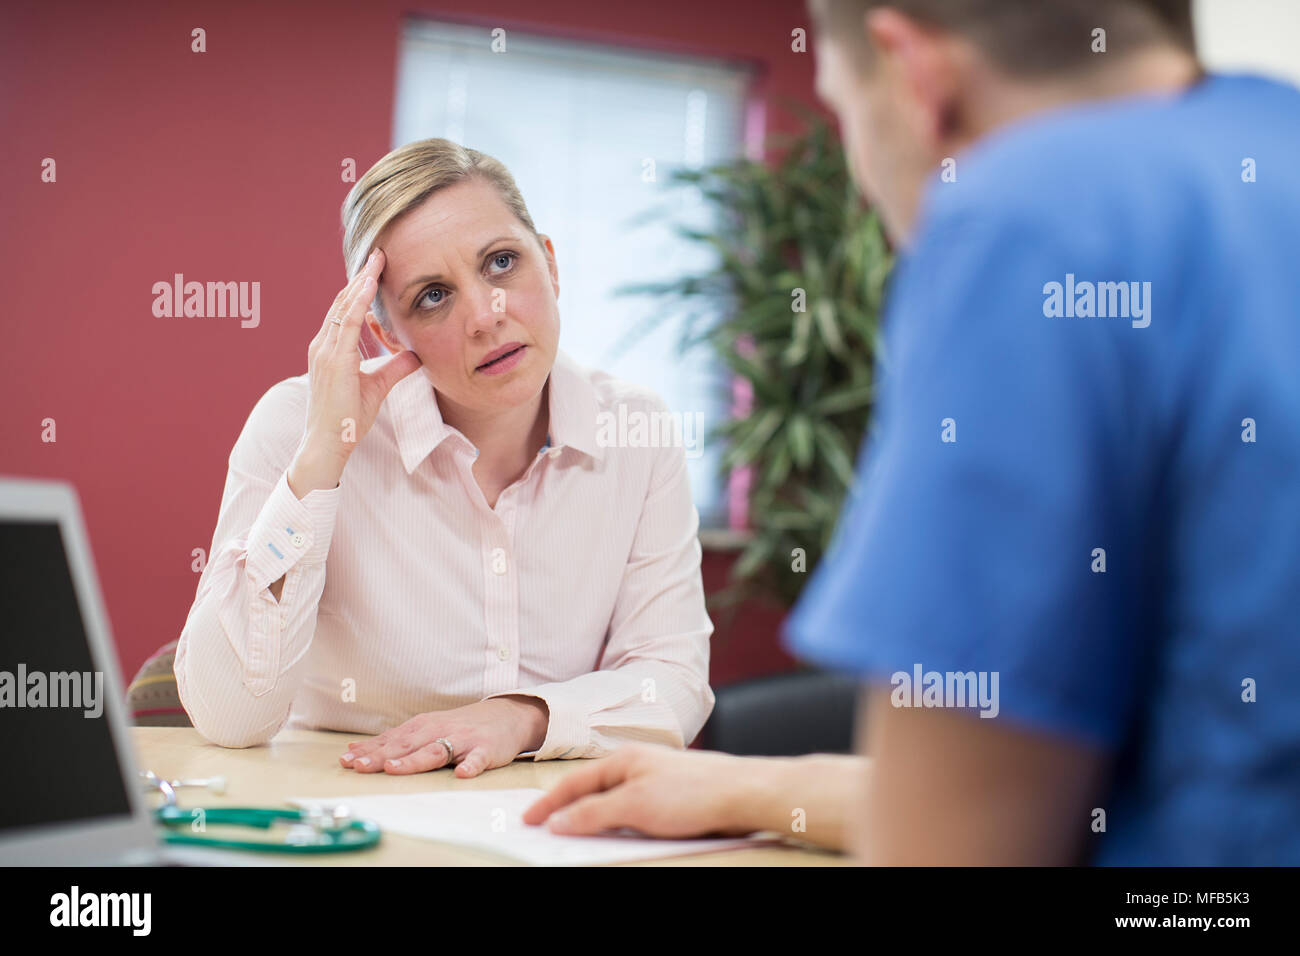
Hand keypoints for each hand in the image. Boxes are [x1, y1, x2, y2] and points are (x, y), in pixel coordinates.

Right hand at [289, 248, 421, 495]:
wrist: (329, 443)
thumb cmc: (348, 419)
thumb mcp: (378, 386)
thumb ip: (395, 368)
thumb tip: (415, 354)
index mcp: (331, 349)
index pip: (346, 310)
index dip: (360, 288)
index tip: (377, 268)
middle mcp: (323, 345)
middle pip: (343, 301)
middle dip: (361, 276)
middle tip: (379, 252)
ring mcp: (324, 351)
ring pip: (343, 307)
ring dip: (360, 282)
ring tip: (377, 260)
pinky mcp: (332, 360)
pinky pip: (345, 323)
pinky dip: (356, 302)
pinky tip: (368, 285)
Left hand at [338, 696, 549, 777]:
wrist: (505, 716)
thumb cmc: (459, 726)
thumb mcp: (424, 728)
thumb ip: (393, 740)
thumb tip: (353, 747)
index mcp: (422, 727)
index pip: (391, 740)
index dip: (368, 751)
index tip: (346, 761)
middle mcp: (438, 730)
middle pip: (406, 745)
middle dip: (381, 756)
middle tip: (359, 766)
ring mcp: (462, 740)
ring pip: (435, 751)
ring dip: (414, 760)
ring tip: (394, 768)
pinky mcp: (485, 750)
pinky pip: (477, 759)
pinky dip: (470, 766)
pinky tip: (461, 774)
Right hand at [522, 744, 766, 838]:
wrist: (745, 794)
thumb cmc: (693, 792)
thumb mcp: (634, 806)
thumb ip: (593, 814)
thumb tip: (559, 822)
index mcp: (623, 759)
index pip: (574, 782)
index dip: (549, 803)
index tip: (528, 820)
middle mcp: (637, 766)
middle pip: (592, 791)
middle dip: (567, 811)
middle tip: (544, 829)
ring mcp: (655, 781)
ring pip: (613, 804)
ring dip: (593, 820)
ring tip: (575, 837)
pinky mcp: (672, 799)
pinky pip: (634, 813)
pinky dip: (618, 825)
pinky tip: (618, 836)